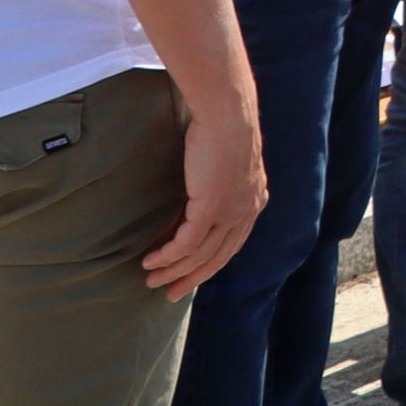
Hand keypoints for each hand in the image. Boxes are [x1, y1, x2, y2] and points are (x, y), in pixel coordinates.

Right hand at [143, 91, 267, 295]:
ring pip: (200, 254)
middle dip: (192, 278)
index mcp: (254, 201)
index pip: (233, 243)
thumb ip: (220, 179)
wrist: (228, 112)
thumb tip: (203, 188)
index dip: (210, 263)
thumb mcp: (228, 159)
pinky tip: (152, 261)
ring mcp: (231, 212)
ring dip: (173, 270)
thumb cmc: (223, 126)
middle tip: (171, 293)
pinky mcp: (212, 208)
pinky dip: (168, 256)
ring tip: (151, 279)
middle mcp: (246, 211)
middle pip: (218, 257)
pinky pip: (187, 243)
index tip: (190, 275)